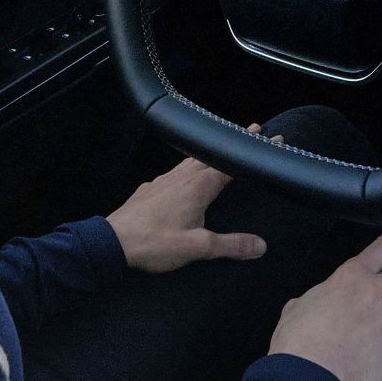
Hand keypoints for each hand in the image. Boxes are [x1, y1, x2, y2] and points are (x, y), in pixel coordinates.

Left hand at [105, 144, 266, 273]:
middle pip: (212, 155)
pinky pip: (174, 172)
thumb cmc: (154, 242)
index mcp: (198, 186)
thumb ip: (231, 245)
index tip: (270, 137)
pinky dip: (187, 168)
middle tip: (251, 133)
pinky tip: (183, 178)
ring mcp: (163, 181)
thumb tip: (260, 245)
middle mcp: (181, 177)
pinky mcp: (149, 189)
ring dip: (209, 154)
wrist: (111, 242)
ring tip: (220, 153)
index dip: (250, 151)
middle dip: (231, 146)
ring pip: (191, 161)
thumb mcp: (198, 247)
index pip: (231, 163)